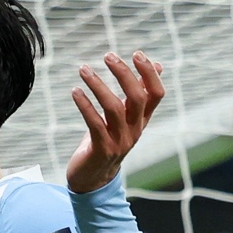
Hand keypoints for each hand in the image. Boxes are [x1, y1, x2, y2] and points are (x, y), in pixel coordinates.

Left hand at [66, 51, 163, 193]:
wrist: (92, 179)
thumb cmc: (106, 142)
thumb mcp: (124, 117)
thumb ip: (137, 94)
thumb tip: (157, 66)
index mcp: (141, 121)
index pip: (156, 94)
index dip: (149, 73)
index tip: (137, 54)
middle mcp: (134, 130)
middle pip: (137, 98)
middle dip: (124, 74)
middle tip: (108, 55)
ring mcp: (119, 141)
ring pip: (114, 108)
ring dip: (98, 85)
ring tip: (83, 69)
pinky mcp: (101, 150)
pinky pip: (95, 124)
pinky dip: (85, 105)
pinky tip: (75, 91)